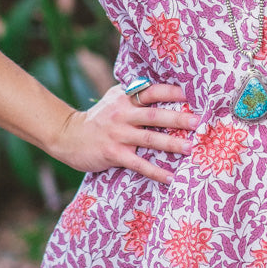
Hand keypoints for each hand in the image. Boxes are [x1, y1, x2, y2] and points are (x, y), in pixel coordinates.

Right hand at [51, 82, 200, 184]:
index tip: (192, 94)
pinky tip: (171, 178)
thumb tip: (164, 89)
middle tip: (199, 122)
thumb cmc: (98, 118)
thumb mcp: (113, 99)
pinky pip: (139, 164)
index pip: (152, 92)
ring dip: (172, 144)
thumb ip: (134, 94)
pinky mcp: (114, 154)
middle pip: (155, 115)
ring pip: (150, 138)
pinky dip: (156, 171)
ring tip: (191, 148)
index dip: (171, 92)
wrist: (68, 136)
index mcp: (125, 98)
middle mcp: (122, 114)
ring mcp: (118, 134)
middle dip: (178, 118)